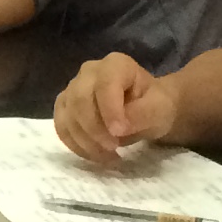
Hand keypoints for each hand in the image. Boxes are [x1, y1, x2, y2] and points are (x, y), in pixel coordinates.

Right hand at [54, 52, 176, 164]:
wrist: (148, 109)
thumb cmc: (155, 105)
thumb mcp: (159, 108)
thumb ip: (142, 114)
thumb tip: (117, 129)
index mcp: (116, 64)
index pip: (105, 85)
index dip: (109, 110)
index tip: (119, 133)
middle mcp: (89, 71)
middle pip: (80, 100)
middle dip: (94, 129)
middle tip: (114, 149)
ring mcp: (73, 88)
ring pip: (67, 115)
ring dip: (85, 141)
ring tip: (108, 156)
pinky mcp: (65, 106)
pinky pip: (61, 127)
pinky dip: (75, 145)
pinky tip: (94, 155)